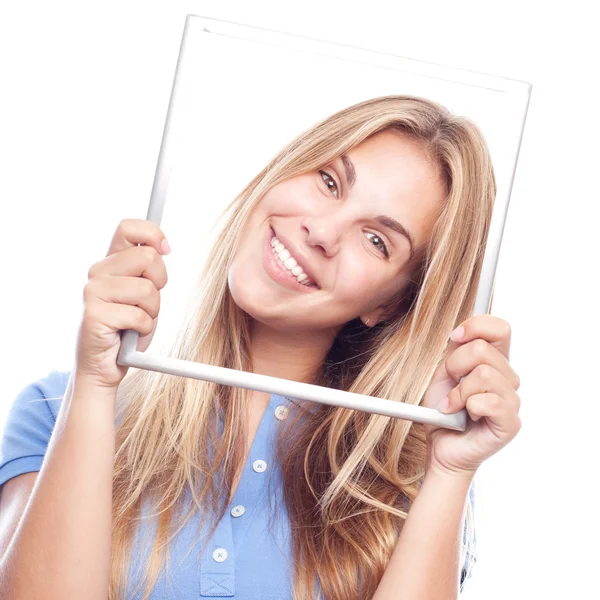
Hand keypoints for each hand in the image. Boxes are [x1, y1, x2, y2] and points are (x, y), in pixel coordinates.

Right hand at [75, 218, 169, 390]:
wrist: (105, 367)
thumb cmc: (128, 329)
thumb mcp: (144, 294)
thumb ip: (148, 270)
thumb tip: (162, 247)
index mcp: (111, 262)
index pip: (128, 228)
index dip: (153, 233)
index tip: (166, 249)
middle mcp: (98, 272)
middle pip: (147, 257)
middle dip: (160, 282)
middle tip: (148, 303)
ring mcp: (93, 292)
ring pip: (147, 289)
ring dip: (152, 311)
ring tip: (136, 322)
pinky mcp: (95, 315)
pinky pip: (139, 316)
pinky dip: (143, 329)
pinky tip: (129, 334)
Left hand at [421, 315, 521, 477]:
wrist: (441, 444)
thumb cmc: (444, 410)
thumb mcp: (444, 373)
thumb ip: (457, 350)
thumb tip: (462, 332)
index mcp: (494, 361)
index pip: (500, 329)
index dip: (477, 326)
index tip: (455, 336)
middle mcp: (508, 378)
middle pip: (483, 350)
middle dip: (455, 365)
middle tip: (449, 385)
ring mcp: (511, 400)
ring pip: (483, 375)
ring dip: (458, 391)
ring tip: (453, 405)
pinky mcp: (510, 422)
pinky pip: (488, 402)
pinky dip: (466, 407)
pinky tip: (464, 417)